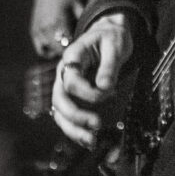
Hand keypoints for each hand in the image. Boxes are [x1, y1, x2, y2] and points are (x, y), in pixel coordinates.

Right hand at [29, 0, 82, 56]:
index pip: (66, 45)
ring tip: (67, 47)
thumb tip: (89, 34)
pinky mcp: (34, 32)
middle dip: (67, 51)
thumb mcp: (77, 5)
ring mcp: (38, 31)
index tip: (81, 47)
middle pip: (57, 50)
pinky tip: (57, 46)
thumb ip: (82, 20)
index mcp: (57, 22)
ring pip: (48, 52)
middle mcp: (45, 29)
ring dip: (57, 52)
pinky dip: (48, 51)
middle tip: (76, 49)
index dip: (74, 48)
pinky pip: (40, 49)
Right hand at [50, 13, 133, 149]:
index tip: (110, 93)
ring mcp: (65, 85)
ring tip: (91, 141)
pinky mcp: (72, 96)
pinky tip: (89, 140)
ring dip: (73, 129)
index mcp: (72, 57)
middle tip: (97, 125)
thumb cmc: (112, 37)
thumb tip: (104, 87)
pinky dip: (76, 130)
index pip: (71, 81)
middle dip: (76, 116)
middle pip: (59, 99)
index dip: (88, 92)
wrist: (109, 34)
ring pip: (59, 112)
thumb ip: (109, 65)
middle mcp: (63, 73)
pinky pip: (67, 116)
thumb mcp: (115, 45)